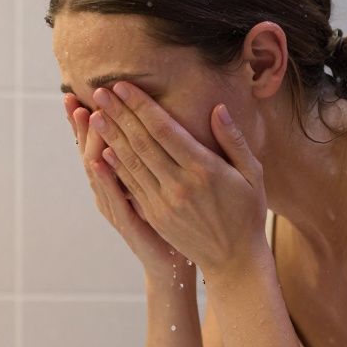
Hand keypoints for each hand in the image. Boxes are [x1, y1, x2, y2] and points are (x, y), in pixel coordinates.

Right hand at [63, 93, 188, 273]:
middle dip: (81, 125)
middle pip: (91, 152)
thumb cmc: (171, 222)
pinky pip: (115, 198)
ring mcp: (116, 209)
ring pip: (98, 171)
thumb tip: (144, 124)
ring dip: (90, 143)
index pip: (98, 144)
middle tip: (71, 97)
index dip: (86, 122)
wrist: (173, 264)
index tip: (80, 94)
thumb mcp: (158, 185)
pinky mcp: (128, 224)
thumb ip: (149, 157)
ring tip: (84, 116)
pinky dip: (106, 178)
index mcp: (117, 180)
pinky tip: (100, 159)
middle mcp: (110, 193)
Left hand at [88, 82, 268, 274]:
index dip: (141, 106)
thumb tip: (217, 108)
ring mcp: (164, 202)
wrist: (234, 260)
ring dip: (110, 138)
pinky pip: (130, 186)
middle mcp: (180, 185)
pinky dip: (115, 167)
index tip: (123, 86)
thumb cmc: (247, 212)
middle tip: (98, 91)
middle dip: (118, 115)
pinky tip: (102, 150)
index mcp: (204, 168)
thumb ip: (234, 140)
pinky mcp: (154, 216)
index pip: (164, 130)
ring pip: (131, 163)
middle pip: (141, 143)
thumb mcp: (252, 173)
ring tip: (93, 115)